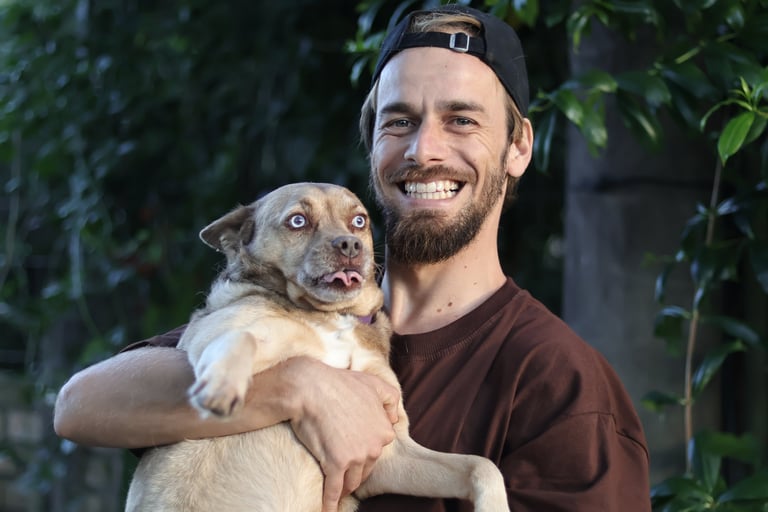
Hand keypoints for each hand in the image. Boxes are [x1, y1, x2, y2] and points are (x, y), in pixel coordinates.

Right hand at [282, 357, 399, 511]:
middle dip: (355, 472)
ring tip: (337, 492)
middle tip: (343, 474)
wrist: (311, 387)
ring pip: (351, 481)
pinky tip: (327, 511)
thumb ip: (390, 399)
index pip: (376, 451)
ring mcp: (355, 457)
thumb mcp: (373, 384)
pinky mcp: (335, 464)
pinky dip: (330, 503)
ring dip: (344, 487)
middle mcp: (373, 446)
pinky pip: (333, 491)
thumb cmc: (339, 383)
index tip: (354, 456)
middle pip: (365, 468)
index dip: (363, 453)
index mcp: (384, 430)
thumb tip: (394, 419)